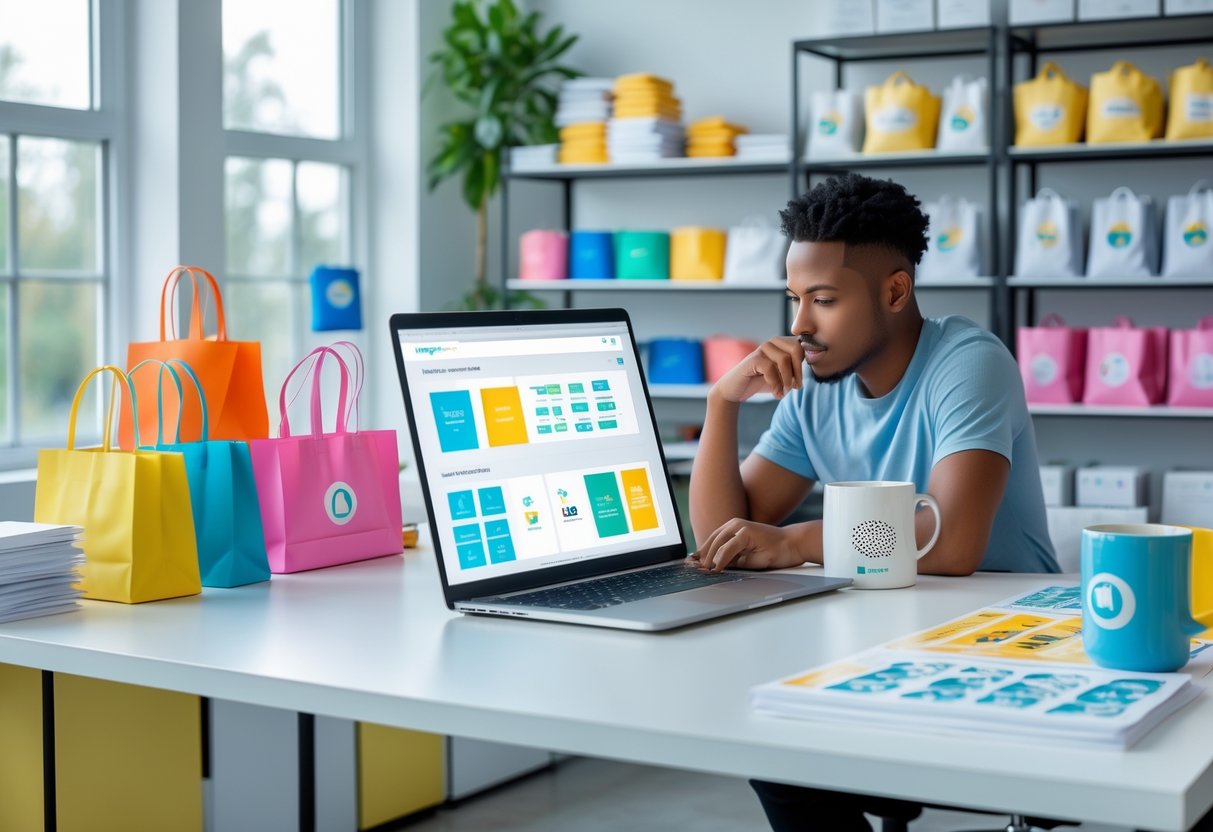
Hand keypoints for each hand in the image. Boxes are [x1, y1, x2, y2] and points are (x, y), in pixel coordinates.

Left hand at [691, 519, 806, 571]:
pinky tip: (716, 568)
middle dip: (701, 557)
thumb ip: (729, 559)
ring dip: (708, 559)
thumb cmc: (771, 551)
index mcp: (732, 528)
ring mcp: (740, 526)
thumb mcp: (745, 557)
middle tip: (692, 570)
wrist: (792, 545)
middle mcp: (734, 524)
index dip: (700, 554)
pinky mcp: (747, 532)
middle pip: (711, 542)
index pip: (711, 541)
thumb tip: (711, 567)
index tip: (691, 565)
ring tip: (702, 572)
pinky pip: (729, 547)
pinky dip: (721, 558)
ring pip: (717, 543)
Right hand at [710, 337, 803, 402]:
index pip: (802, 347)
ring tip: (783, 392)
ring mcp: (762, 348)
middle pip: (796, 350)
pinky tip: (775, 393)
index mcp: (782, 343)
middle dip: (798, 372)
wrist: (737, 390)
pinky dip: (776, 384)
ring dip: (787, 380)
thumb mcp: (782, 376)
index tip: (799, 384)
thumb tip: (816, 360)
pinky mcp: (753, 358)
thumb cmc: (761, 382)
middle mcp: (773, 342)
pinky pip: (771, 368)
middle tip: (796, 388)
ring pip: (784, 360)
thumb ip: (796, 368)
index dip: (804, 366)